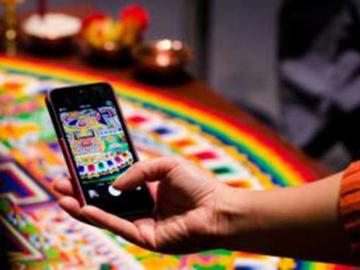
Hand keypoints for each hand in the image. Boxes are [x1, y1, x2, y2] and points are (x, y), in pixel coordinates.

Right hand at [53, 156, 251, 253]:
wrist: (217, 209)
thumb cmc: (198, 185)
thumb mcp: (166, 165)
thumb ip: (138, 169)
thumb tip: (114, 183)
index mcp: (147, 188)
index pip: (115, 182)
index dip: (96, 176)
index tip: (78, 168)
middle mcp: (141, 205)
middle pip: (105, 199)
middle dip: (82, 192)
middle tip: (61, 182)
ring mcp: (141, 222)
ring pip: (106, 215)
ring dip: (83, 206)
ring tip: (62, 196)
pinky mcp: (144, 237)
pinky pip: (117, 226)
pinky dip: (98, 217)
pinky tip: (81, 208)